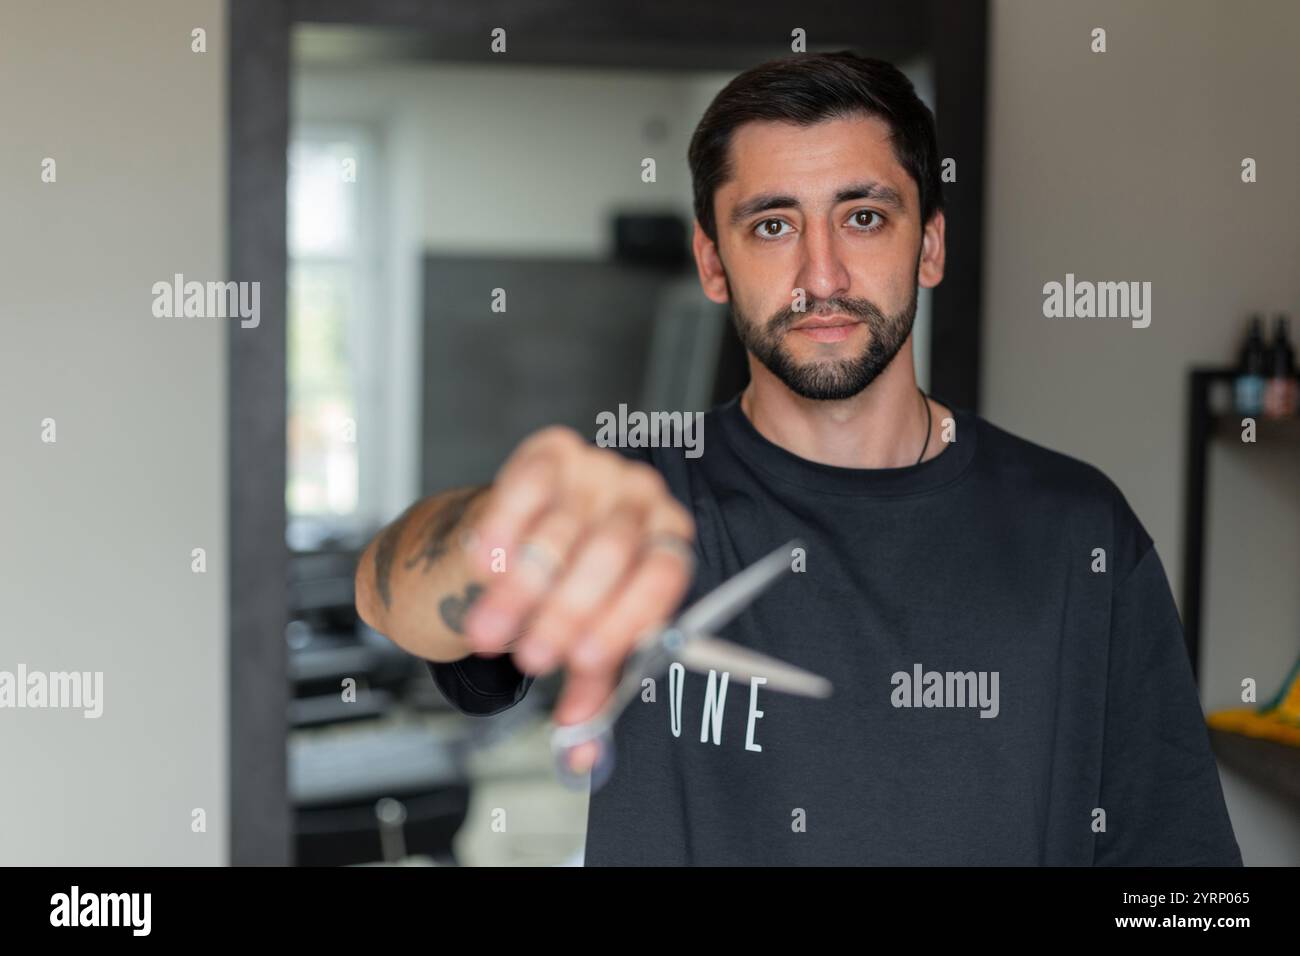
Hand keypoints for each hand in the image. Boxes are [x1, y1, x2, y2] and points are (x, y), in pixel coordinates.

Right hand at [461, 426, 695, 770]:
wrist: (522, 538)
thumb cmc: (567, 588)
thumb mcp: (586, 636)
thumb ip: (591, 687)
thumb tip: (583, 752)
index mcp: (670, 542)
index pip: (664, 576)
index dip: (625, 619)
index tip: (585, 659)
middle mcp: (643, 499)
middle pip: (610, 553)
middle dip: (565, 613)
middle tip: (532, 657)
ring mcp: (599, 468)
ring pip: (560, 531)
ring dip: (521, 590)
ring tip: (491, 631)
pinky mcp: (552, 450)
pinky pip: (525, 488)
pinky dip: (503, 531)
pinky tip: (485, 565)